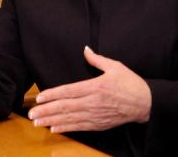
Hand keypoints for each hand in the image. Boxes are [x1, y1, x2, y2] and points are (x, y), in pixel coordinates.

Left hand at [27, 46, 150, 132]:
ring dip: (51, 120)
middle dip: (46, 110)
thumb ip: (97, 59)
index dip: (52, 95)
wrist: (145, 103)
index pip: (68, 91)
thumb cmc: (131, 83)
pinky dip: (66, 128)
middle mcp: (93, 102)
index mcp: (95, 86)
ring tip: (37, 122)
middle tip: (31, 113)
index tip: (39, 97)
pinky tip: (54, 128)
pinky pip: (79, 127)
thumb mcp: (115, 66)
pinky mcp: (99, 124)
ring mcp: (95, 115)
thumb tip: (86, 49)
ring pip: (69, 119)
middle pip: (65, 107)